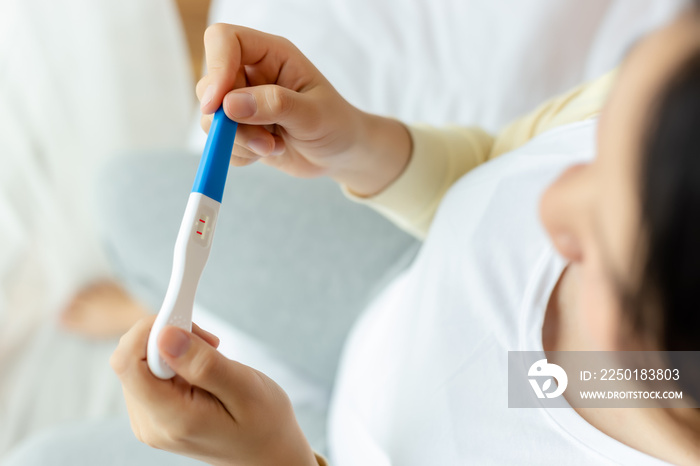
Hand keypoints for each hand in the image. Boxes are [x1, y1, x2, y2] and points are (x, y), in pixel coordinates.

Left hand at [110, 316, 317, 465]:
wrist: (269, 455)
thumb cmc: (265, 424)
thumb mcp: (244, 388)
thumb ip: (202, 363)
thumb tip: (164, 335)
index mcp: (170, 420)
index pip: (127, 362)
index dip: (149, 329)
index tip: (185, 319)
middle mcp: (150, 424)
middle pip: (131, 358)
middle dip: (167, 336)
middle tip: (211, 342)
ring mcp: (150, 422)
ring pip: (139, 362)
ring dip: (172, 348)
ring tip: (211, 360)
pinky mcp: (155, 416)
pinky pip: (149, 373)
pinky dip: (174, 360)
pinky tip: (202, 370)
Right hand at [197, 23, 411, 196]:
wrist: (341, 153)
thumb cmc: (336, 123)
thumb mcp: (313, 114)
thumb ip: (275, 104)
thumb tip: (229, 104)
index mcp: (271, 54)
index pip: (224, 40)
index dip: (215, 67)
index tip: (217, 104)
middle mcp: (251, 74)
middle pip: (210, 85)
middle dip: (231, 121)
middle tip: (264, 141)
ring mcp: (243, 103)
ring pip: (212, 119)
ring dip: (239, 141)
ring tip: (274, 146)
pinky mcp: (240, 130)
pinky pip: (221, 144)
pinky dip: (241, 155)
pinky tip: (270, 151)